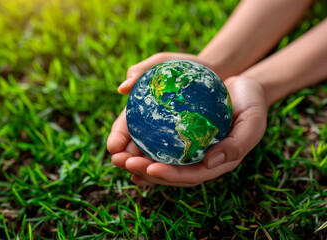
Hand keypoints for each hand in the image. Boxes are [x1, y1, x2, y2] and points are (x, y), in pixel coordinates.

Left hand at [108, 54, 267, 186]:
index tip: (148, 168)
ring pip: (157, 160)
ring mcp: (186, 148)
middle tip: (120, 161)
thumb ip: (238, 144)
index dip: (167, 176)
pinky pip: (156, 143)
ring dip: (135, 159)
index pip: (188, 176)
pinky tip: (123, 141)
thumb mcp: (253, 121)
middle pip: (167, 172)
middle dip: (142, 170)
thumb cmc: (250, 103)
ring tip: (115, 154)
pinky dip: (139, 144)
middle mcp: (197, 160)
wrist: (242, 87)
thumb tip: (210, 164)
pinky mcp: (177, 135)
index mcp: (214, 163)